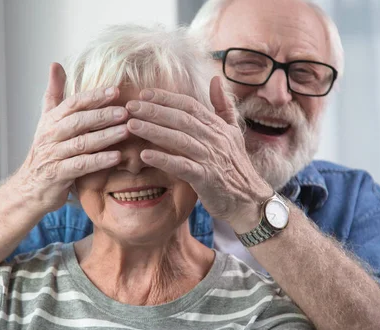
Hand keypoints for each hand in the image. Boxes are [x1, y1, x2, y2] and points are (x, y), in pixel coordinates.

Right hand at [12, 62, 128, 212]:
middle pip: (78, 121)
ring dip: (105, 136)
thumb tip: (55, 64)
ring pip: (81, 143)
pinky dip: (99, 161)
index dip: (94, 96)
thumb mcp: (47, 120)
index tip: (115, 90)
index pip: (73, 103)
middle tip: (126, 111)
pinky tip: (116, 157)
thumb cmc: (46, 152)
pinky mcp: (58, 175)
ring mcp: (54, 155)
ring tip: (126, 131)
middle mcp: (51, 135)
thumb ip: (54, 93)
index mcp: (52, 120)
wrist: (30, 188)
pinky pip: (81, 166)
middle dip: (102, 114)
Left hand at [125, 76, 272, 232]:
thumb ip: (223, 106)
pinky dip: (163, 159)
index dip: (166, 98)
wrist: (249, 199)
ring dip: (153, 131)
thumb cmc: (237, 167)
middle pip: (181, 119)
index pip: (189, 105)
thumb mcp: (233, 132)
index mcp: (218, 126)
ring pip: (179, 139)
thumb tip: (216, 79)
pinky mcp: (206, 178)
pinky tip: (144, 155)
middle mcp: (214, 139)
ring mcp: (211, 158)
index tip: (144, 93)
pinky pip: (182, 166)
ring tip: (131, 125)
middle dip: (154, 111)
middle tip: (130, 106)